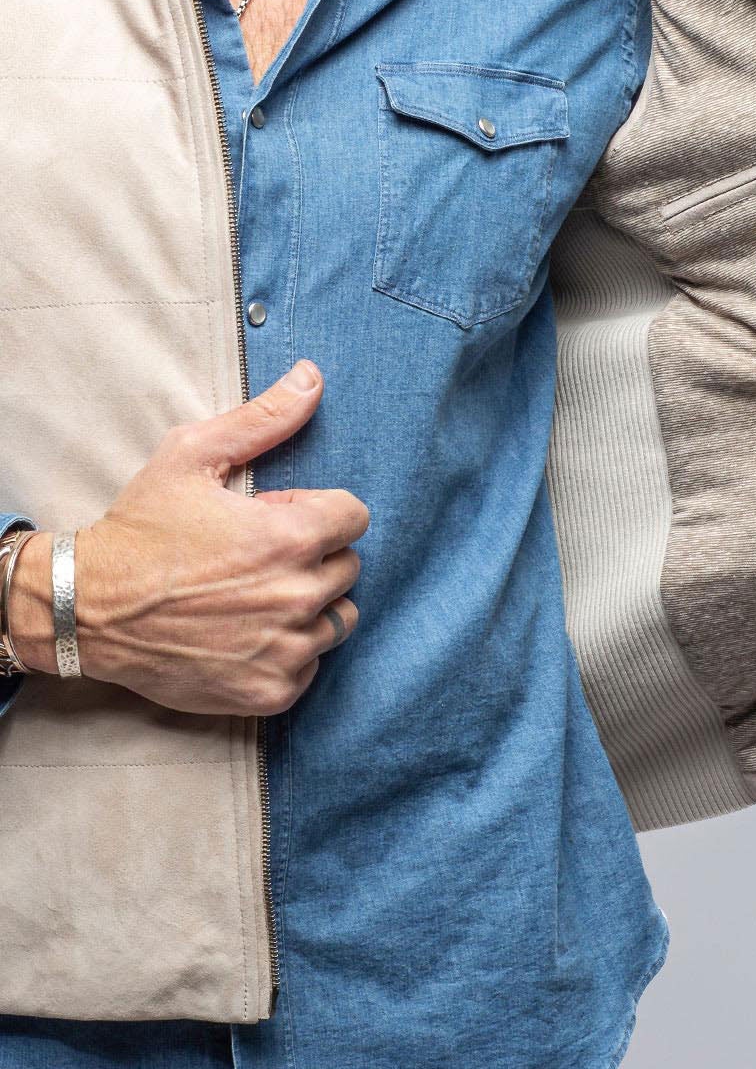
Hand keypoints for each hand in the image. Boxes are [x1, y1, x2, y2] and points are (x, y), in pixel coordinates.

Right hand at [9, 361, 369, 715]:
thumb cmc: (140, 529)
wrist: (88, 607)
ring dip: (310, 606)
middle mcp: (297, 596)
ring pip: (337, 621)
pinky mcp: (271, 691)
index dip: (317, 511)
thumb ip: (263, 419)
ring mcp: (286, 650)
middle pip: (349, 569)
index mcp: (290, 537)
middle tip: (259, 557)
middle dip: (314, 557)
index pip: (355, 518)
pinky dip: (288, 652)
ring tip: (258, 596)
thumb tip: (312, 378)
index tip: (278, 518)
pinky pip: (311, 667)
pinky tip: (247, 635)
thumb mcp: (191, 456)